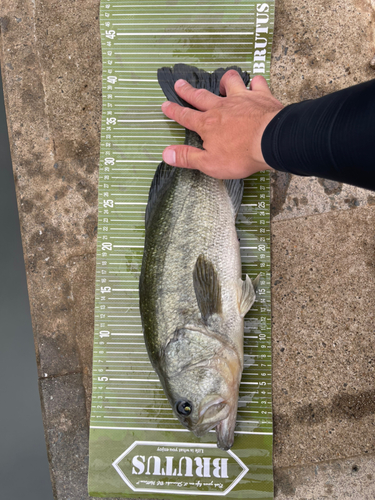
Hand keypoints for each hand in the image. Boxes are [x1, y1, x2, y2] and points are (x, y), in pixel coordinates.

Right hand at [161, 70, 283, 178]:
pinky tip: (254, 83)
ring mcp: (242, 99)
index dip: (174, 111)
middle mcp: (222, 107)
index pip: (186, 116)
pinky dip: (254, 82)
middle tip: (180, 83)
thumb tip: (167, 154)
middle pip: (201, 96)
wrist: (270, 142)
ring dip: (224, 81)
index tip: (165, 105)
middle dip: (188, 91)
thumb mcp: (209, 163)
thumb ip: (187, 157)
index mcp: (208, 124)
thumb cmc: (241, 155)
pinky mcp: (261, 97)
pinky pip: (256, 83)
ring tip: (221, 82)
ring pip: (229, 82)